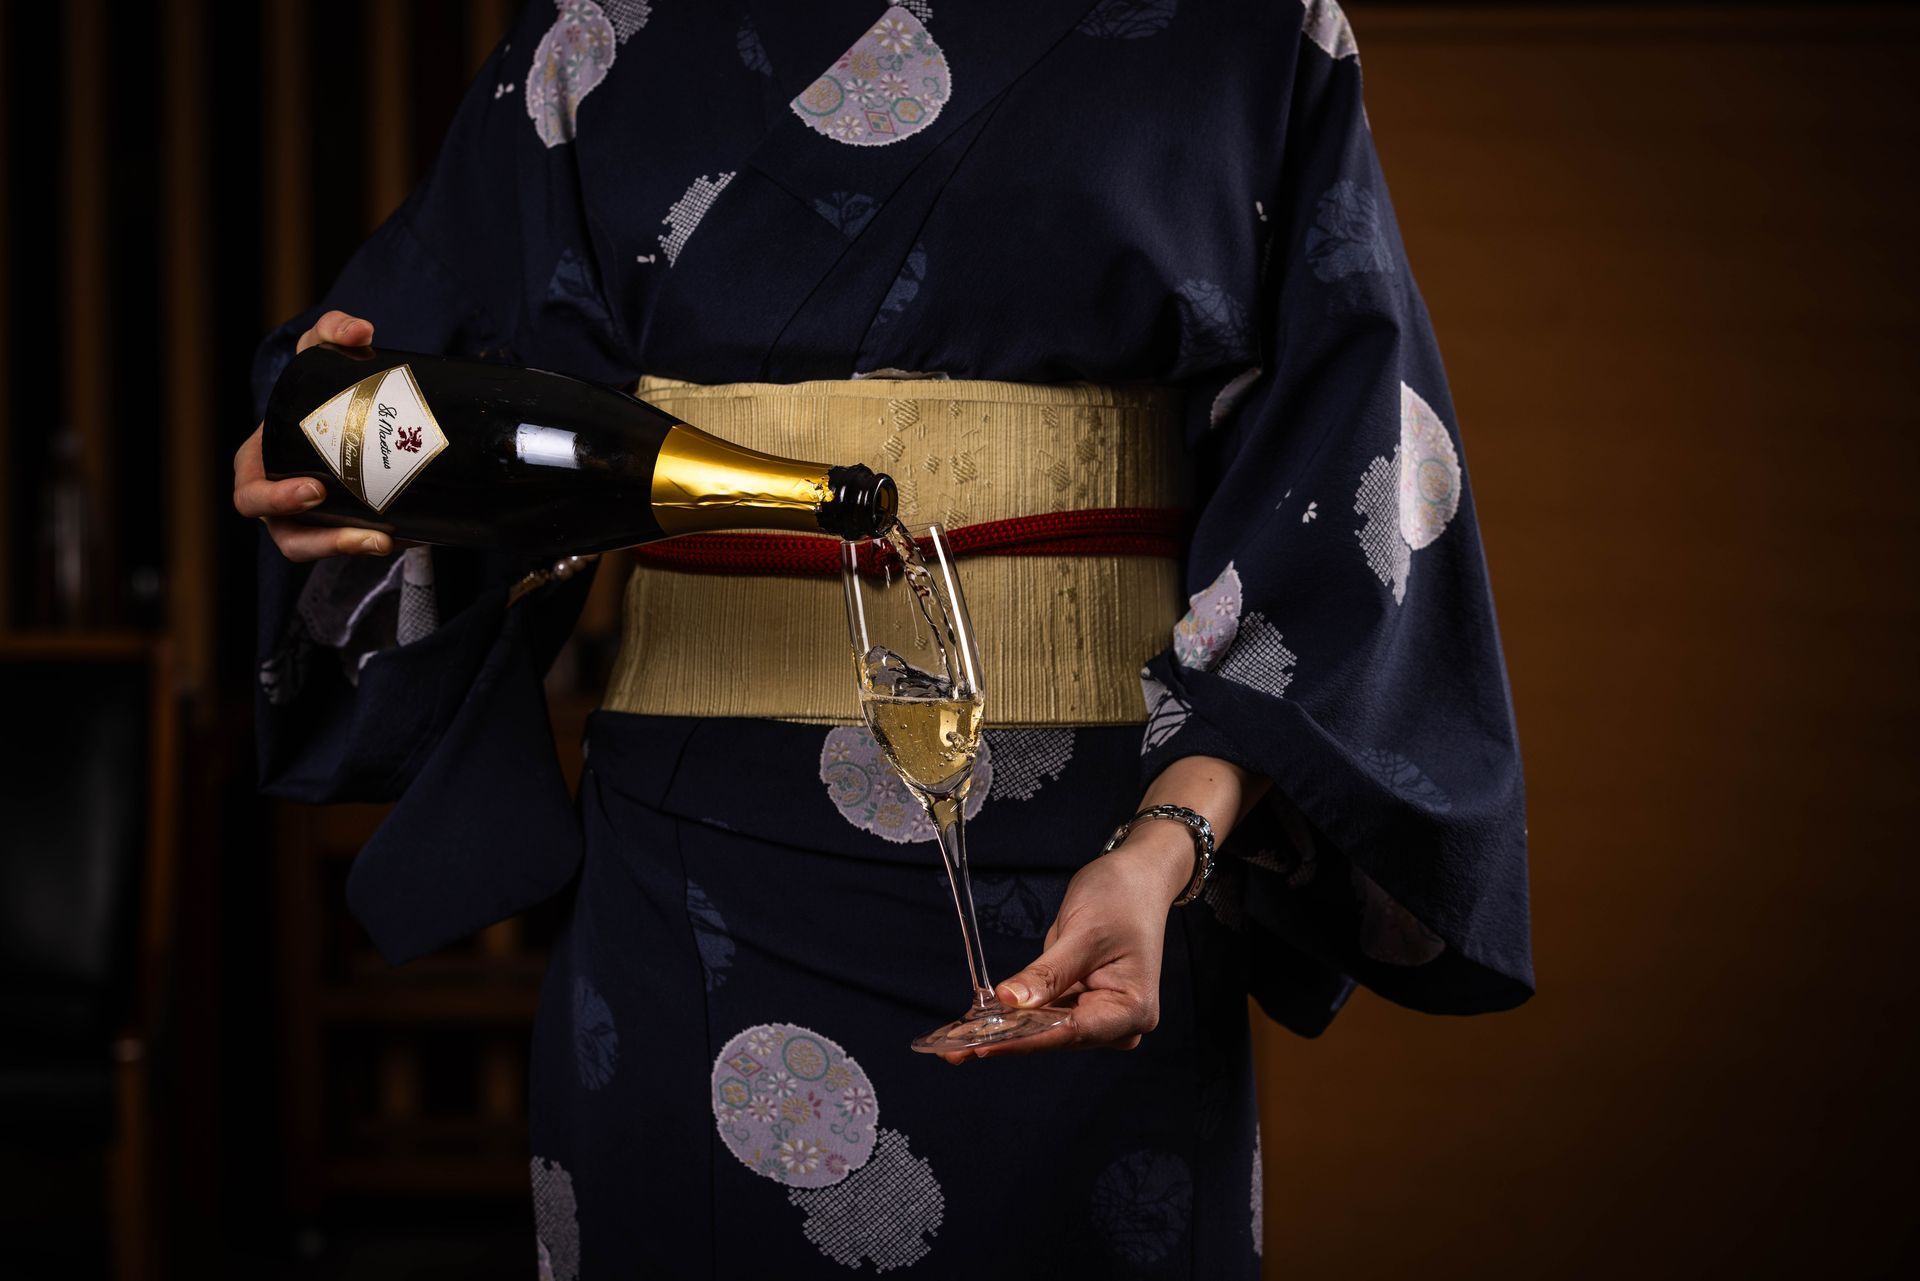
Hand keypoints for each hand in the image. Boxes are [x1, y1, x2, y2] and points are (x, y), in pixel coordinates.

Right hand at [232, 310, 393, 561]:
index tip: (315, 490)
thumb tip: (362, 331)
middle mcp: (277, 500)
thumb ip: (333, 332)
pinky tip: (406, 537)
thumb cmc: (318, 392)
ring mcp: (308, 521)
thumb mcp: (320, 357)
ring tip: (385, 542)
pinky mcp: (341, 528)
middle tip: (360, 527)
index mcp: (258, 465)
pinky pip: (353, 546)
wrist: (348, 418)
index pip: (251, 492)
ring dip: (348, 549)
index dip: (275, 497)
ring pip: (318, 549)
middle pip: (286, 533)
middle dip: (319, 537)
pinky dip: (376, 544)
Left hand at [940, 822, 1193, 1063]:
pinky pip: (1045, 1014)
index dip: (1022, 1040)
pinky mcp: (1082, 1002)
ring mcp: (1100, 1015)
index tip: (981, 1046)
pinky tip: (979, 1020)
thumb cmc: (1120, 898)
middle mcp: (1119, 1022)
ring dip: (1005, 1031)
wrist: (1138, 877)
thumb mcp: (1082, 933)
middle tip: (954, 1048)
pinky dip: (1015, 1016)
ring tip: (956, 1039)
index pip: (1069, 1033)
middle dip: (1007, 1039)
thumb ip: (1048, 973)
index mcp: (1131, 1009)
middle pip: (1055, 1038)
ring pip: (1045, 1030)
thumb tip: (1011, 1002)